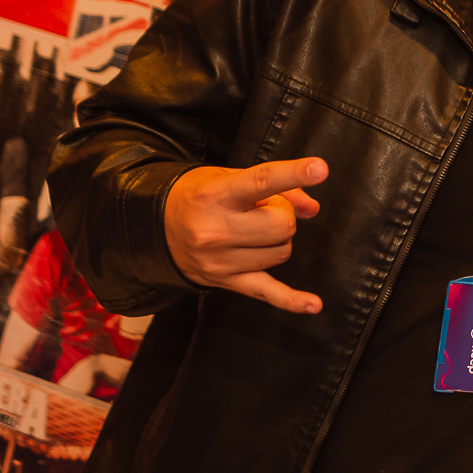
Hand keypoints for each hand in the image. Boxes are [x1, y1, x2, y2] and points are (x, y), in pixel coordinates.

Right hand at [164, 157, 326, 312]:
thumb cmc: (197, 196)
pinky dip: (292, 300)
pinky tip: (313, 304)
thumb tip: (311, 207)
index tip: (319, 169)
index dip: (292, 174)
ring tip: (255, 229)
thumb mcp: (229, 177)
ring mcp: (220, 260)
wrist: (154, 227)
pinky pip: (267, 293)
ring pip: (281, 252)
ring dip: (279, 240)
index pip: (261, 182)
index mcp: (215, 196)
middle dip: (284, 215)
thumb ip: (275, 187)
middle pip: (281, 225)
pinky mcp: (226, 282)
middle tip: (265, 209)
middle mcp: (215, 230)